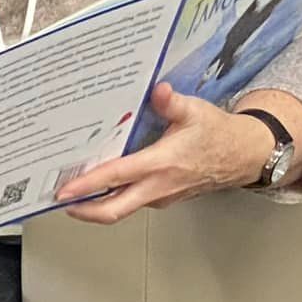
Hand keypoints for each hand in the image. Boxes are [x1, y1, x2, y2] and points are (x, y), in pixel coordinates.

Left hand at [57, 82, 277, 222]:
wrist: (244, 155)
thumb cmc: (218, 134)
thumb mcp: (196, 111)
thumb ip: (172, 102)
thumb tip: (158, 90)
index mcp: (162, 164)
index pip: (117, 177)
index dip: (88, 186)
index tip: (64, 191)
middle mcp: (158, 186)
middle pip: (113, 210)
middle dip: (82, 210)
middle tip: (57, 201)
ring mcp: (159, 197)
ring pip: (121, 209)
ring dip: (94, 205)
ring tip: (71, 192)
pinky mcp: (161, 199)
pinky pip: (131, 203)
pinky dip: (111, 198)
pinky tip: (99, 187)